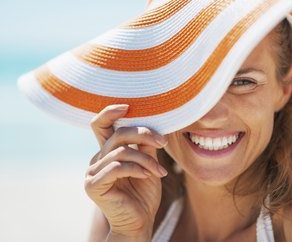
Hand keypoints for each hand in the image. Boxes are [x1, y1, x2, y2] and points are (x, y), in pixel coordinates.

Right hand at [84, 105, 167, 239]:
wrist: (140, 221)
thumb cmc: (144, 193)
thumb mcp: (148, 163)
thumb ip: (145, 145)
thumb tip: (151, 124)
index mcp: (107, 152)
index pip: (101, 125)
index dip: (110, 112)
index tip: (127, 106)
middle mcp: (96, 159)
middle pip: (118, 134)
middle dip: (143, 134)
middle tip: (162, 143)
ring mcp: (92, 172)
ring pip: (121, 151)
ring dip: (146, 159)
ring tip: (160, 172)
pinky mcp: (93, 185)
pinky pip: (117, 167)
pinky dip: (137, 168)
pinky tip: (148, 176)